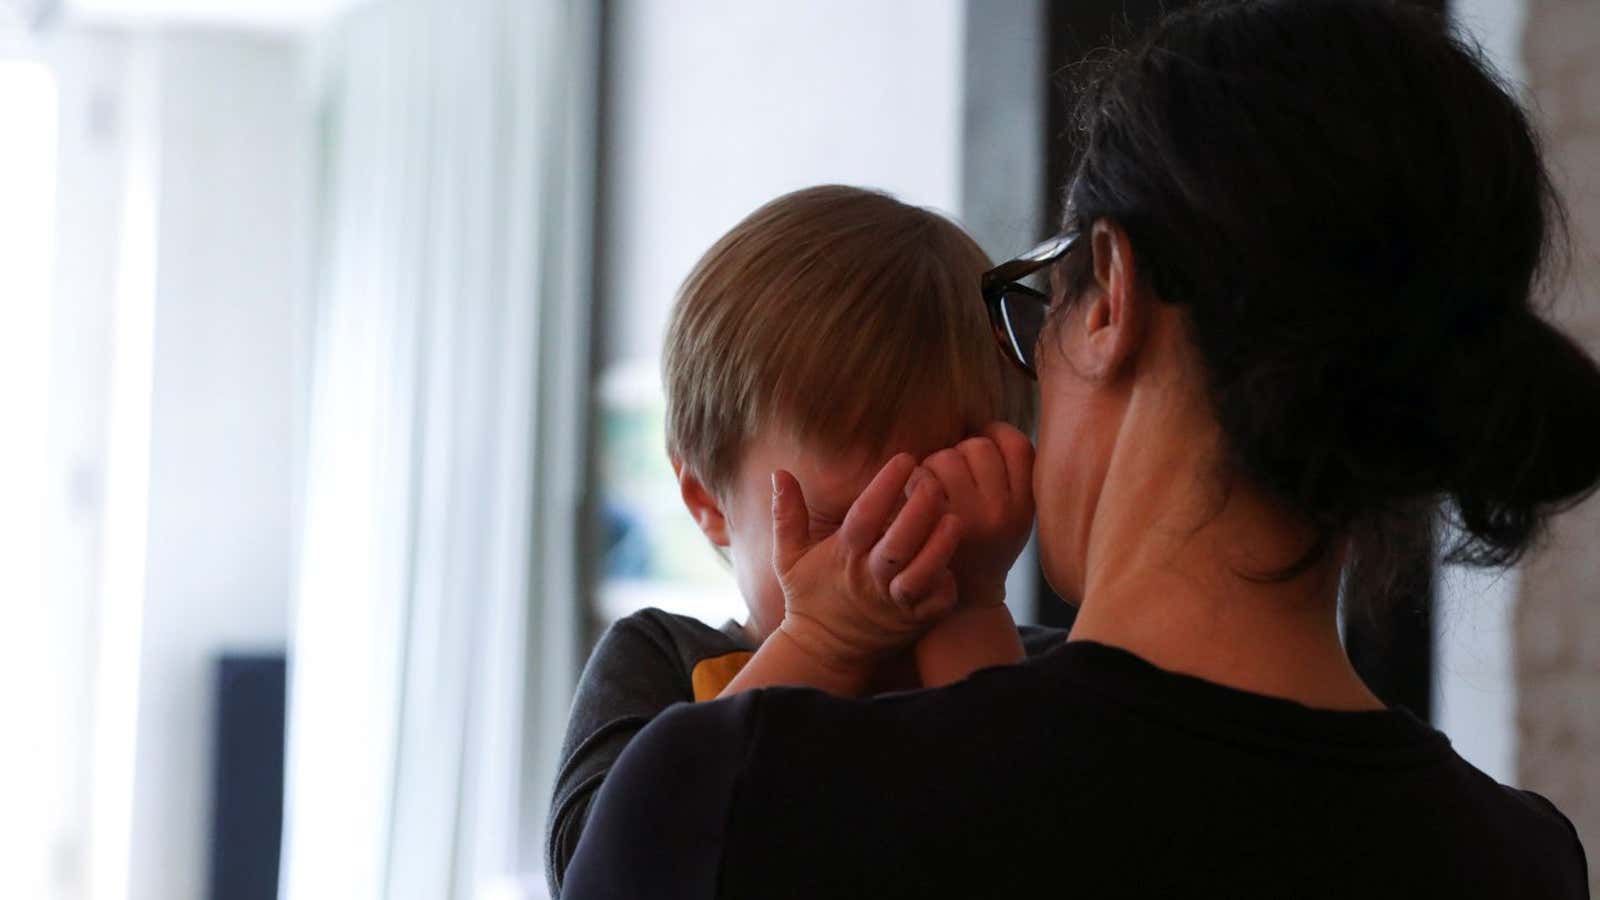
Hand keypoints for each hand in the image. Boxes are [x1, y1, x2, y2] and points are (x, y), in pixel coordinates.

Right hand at [771, 453, 962, 675]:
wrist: (823, 653)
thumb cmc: (809, 597)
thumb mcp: (788, 556)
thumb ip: (787, 514)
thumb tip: (779, 472)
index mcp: (843, 556)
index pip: (865, 516)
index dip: (885, 486)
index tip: (904, 458)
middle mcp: (870, 578)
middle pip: (898, 543)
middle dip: (919, 510)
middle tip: (935, 481)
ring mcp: (893, 603)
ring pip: (920, 575)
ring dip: (939, 547)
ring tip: (955, 518)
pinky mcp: (912, 623)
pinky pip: (936, 604)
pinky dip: (947, 585)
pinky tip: (956, 561)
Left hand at [919, 423, 1034, 608]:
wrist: (963, 601)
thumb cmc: (984, 545)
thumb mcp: (1015, 515)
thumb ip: (1011, 475)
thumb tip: (987, 425)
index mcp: (1025, 505)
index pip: (1016, 444)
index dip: (995, 434)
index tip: (983, 447)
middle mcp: (1001, 512)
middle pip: (978, 446)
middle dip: (961, 453)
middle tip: (956, 478)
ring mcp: (966, 520)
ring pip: (947, 457)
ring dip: (935, 465)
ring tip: (936, 489)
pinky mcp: (931, 528)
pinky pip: (920, 477)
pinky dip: (913, 479)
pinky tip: (915, 497)